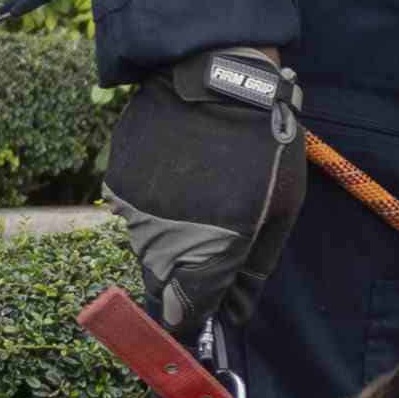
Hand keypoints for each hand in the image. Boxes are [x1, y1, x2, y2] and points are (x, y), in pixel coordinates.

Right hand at [102, 47, 300, 339]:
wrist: (217, 75)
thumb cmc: (263, 145)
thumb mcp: (281, 209)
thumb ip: (255, 269)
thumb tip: (235, 313)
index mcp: (211, 251)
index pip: (188, 314)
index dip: (193, 322)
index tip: (201, 319)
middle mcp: (165, 238)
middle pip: (163, 285)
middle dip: (184, 278)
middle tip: (212, 238)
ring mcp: (136, 211)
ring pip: (146, 248)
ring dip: (169, 239)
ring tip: (199, 194)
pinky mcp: (117, 183)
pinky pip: (133, 213)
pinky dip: (152, 206)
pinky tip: (178, 174)